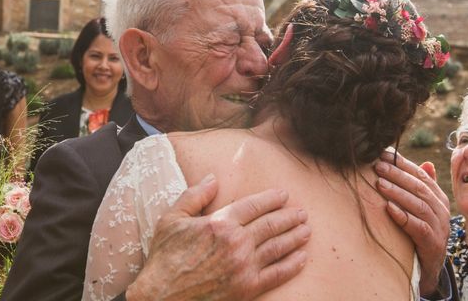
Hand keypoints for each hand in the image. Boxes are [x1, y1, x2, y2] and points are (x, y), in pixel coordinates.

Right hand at [127, 174, 309, 300]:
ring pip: (277, 247)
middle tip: (302, 212)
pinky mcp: (247, 288)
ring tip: (306, 230)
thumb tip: (213, 178)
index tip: (283, 195)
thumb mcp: (172, 219)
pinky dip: (292, 265)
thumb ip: (194, 195)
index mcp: (220, 223)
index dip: (271, 199)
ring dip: (294, 237)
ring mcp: (243, 267)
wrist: (161, 296)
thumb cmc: (165, 257)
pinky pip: (276, 274)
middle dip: (289, 217)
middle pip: (271, 225)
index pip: (253, 206)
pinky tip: (302, 258)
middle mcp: (236, 243)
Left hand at [374, 151, 449, 296]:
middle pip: (419, 188)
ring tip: (379, 184)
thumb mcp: (420, 208)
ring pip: (419, 205)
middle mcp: (441, 211)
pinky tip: (389, 208)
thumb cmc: (420, 232)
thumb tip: (425, 163)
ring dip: (398, 193)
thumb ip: (420, 187)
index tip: (383, 154)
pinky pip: (418, 227)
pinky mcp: (433, 244)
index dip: (403, 164)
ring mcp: (439, 228)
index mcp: (438, 198)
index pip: (421, 175)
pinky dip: (403, 217)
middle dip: (397, 175)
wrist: (427, 268)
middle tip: (378, 166)